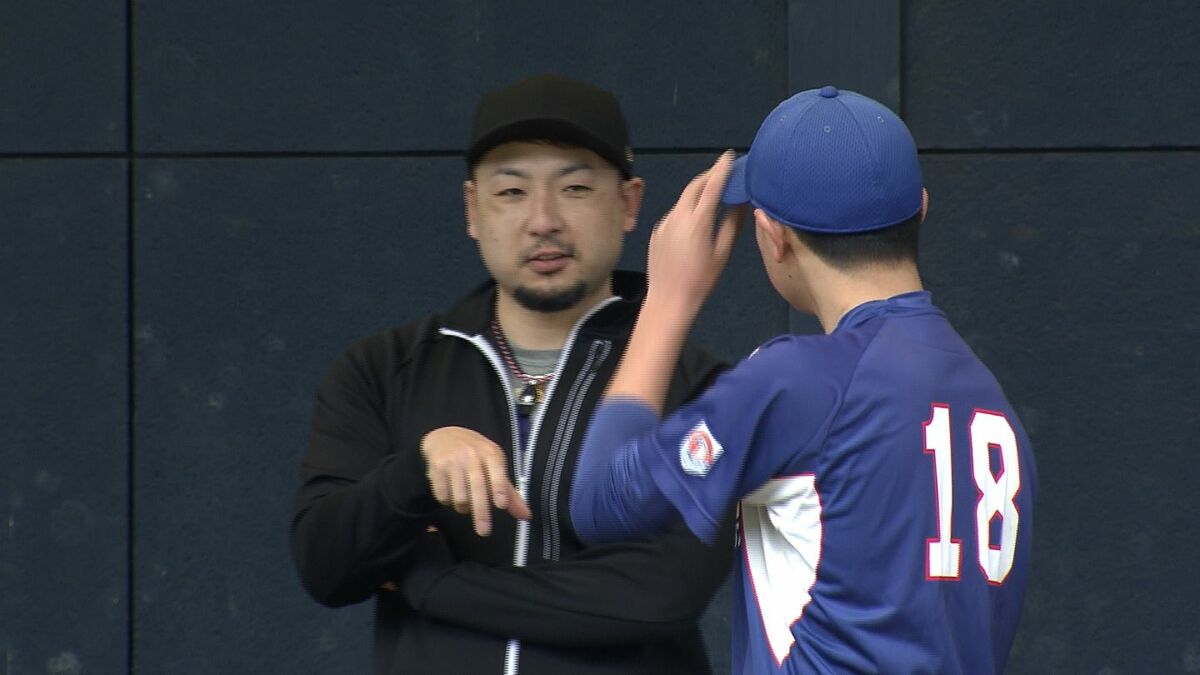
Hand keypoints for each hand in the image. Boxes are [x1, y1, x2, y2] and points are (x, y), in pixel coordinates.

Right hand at [421, 426, 531, 535]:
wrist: (444, 436)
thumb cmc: (476, 454)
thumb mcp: (495, 466)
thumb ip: (510, 492)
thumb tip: (526, 516)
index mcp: (491, 454)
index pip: (497, 472)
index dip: (499, 487)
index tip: (501, 504)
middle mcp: (472, 456)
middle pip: (477, 488)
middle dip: (481, 512)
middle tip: (484, 531)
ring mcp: (453, 461)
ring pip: (459, 497)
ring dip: (464, 507)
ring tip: (466, 501)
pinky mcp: (436, 468)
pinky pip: (443, 495)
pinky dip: (448, 501)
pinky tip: (451, 493)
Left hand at [646, 151, 743, 315]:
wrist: (668, 300)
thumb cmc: (701, 280)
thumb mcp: (722, 253)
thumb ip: (732, 224)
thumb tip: (742, 203)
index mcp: (697, 221)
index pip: (711, 186)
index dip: (721, 169)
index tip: (729, 155)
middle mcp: (678, 217)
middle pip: (694, 187)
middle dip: (708, 175)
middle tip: (722, 171)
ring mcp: (664, 223)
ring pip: (683, 200)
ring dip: (697, 192)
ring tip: (712, 192)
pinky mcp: (657, 232)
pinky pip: (674, 213)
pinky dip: (687, 208)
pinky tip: (695, 218)